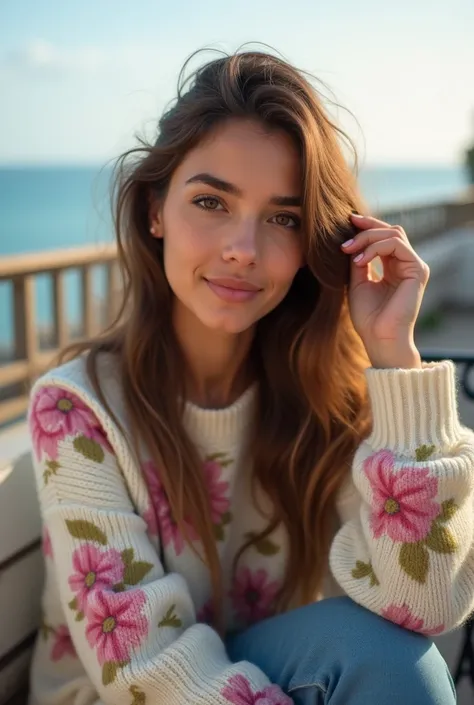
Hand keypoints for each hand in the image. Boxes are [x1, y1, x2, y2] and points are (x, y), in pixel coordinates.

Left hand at [341, 213, 429, 367]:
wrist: (379, 338)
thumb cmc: (368, 317)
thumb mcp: (357, 282)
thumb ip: (358, 260)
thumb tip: (352, 239)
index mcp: (393, 267)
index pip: (384, 237)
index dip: (367, 226)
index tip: (347, 221)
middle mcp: (406, 264)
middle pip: (390, 230)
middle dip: (367, 227)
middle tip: (345, 236)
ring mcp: (414, 266)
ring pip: (394, 234)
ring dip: (368, 238)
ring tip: (349, 250)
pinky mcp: (417, 270)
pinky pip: (397, 245)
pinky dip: (376, 247)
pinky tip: (360, 260)